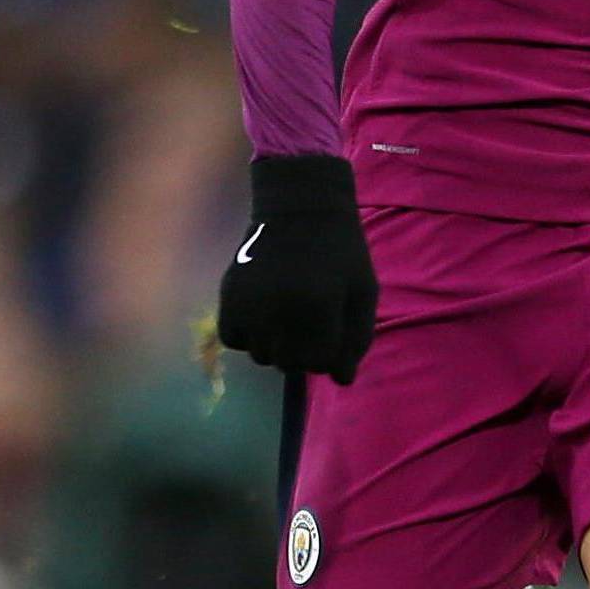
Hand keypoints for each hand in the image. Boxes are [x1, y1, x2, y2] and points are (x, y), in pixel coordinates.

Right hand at [217, 156, 377, 384]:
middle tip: (309, 324)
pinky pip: (234, 340)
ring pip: (261, 356)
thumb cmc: (339, 251)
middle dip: (304, 352)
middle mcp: (279, 309)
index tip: (332, 330)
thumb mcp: (362, 291)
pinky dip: (247, 335)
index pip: (321, 363)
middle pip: (290, 364)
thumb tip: (342, 380)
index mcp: (318, 306)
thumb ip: (357, 338)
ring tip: (287, 317)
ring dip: (276, 346)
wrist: (299, 208)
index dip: (330, 353)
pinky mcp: (228, 297)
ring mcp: (250, 304)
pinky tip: (262, 315)